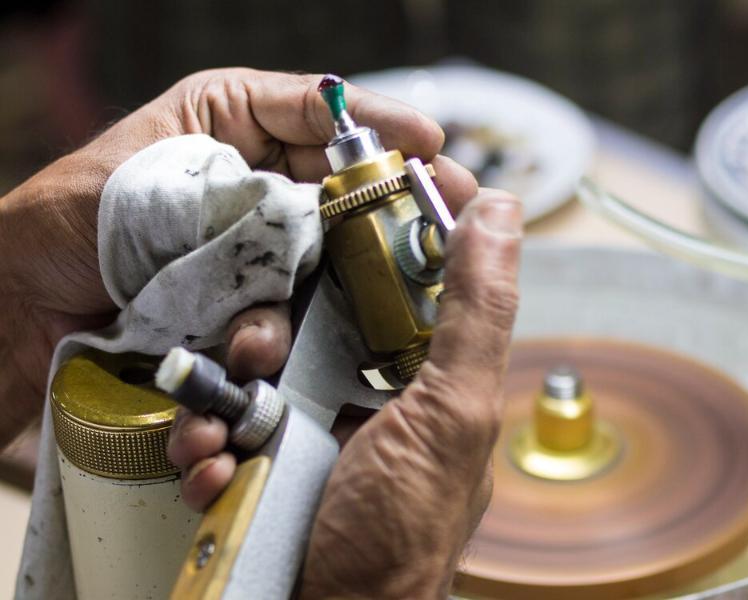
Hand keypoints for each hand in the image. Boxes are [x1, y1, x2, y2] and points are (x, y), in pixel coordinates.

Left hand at [0, 69, 477, 448]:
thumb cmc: (66, 222)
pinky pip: (287, 316)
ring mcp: (253, 251)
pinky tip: (251, 357)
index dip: (381, 127)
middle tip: (451, 210)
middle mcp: (252, 186)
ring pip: (323, 261)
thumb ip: (238, 184)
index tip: (432, 145)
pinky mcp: (244, 305)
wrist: (20, 313)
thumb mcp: (151, 176)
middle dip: (392, 205)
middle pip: (341, 189)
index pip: (319, 114)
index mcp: (228, 123)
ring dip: (324, 292)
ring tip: (282, 318)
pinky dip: (277, 341)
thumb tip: (317, 197)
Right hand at [171, 189, 522, 596]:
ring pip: (247, 366)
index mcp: (416, 372)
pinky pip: (220, 423)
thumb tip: (500, 212)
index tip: (327, 201)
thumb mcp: (450, 418)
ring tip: (225, 438)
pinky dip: (209, 446)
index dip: (357, 239)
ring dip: (224, 397)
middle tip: (252, 355)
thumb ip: (476, 315)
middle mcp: (359, 390)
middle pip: (300, 315)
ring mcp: (305, 424)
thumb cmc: (399, 540)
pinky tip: (219, 473)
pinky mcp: (258, 456)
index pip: (385, 279)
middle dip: (262, 331)